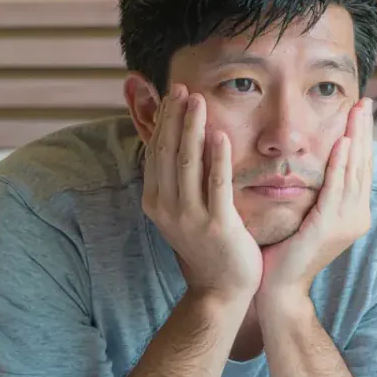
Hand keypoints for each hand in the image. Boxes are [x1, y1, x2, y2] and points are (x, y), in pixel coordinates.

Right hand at [142, 83, 262, 309]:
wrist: (220, 290)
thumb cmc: (206, 247)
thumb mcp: (182, 212)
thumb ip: (178, 181)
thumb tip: (178, 144)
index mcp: (155, 201)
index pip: (156, 152)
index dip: (163, 121)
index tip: (172, 95)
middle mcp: (167, 207)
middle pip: (168, 151)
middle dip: (175, 117)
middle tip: (183, 87)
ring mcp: (190, 217)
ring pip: (187, 162)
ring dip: (192, 128)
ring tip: (198, 100)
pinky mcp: (217, 225)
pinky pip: (216, 184)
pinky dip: (216, 157)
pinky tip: (220, 134)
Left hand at [257, 98, 373, 310]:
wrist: (279, 289)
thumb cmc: (286, 254)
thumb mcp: (307, 217)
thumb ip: (317, 193)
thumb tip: (313, 164)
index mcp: (353, 213)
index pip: (360, 167)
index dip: (362, 138)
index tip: (360, 110)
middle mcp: (356, 216)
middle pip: (362, 165)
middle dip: (363, 131)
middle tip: (364, 101)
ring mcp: (346, 223)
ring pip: (354, 172)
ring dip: (356, 139)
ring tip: (356, 112)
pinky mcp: (329, 227)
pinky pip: (336, 189)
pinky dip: (340, 165)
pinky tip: (342, 144)